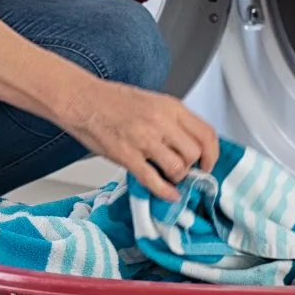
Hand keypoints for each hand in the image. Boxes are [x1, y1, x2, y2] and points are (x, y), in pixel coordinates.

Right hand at [58, 79, 217, 200]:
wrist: (82, 100)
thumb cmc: (111, 100)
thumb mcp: (151, 101)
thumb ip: (172, 120)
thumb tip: (187, 143)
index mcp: (170, 107)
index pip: (206, 134)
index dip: (212, 154)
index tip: (207, 163)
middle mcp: (160, 122)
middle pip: (194, 154)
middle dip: (193, 168)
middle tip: (186, 172)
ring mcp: (143, 139)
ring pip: (178, 168)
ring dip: (177, 178)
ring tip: (170, 177)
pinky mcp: (126, 156)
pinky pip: (153, 180)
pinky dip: (165, 192)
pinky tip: (168, 194)